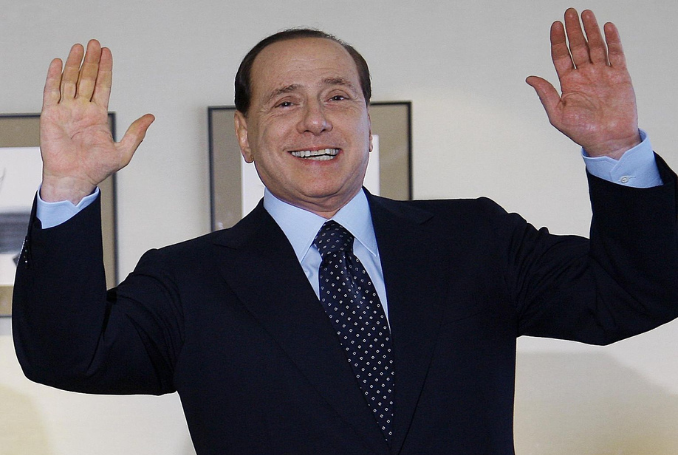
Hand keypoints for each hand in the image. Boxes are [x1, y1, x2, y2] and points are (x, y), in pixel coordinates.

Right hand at [40, 39, 153, 202]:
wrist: (74, 179)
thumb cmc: (96, 169)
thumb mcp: (123, 151)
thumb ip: (137, 133)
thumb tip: (151, 117)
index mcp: (98, 116)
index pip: (103, 86)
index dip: (105, 69)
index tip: (107, 52)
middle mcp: (82, 110)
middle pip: (86, 79)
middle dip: (91, 61)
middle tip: (94, 43)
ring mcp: (66, 111)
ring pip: (69, 81)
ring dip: (73, 63)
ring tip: (78, 46)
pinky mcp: (50, 115)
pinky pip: (51, 92)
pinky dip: (53, 76)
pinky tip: (57, 62)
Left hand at [526, 9, 638, 158]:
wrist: (609, 140)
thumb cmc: (582, 132)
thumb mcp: (558, 115)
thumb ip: (546, 94)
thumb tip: (529, 78)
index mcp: (568, 83)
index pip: (561, 56)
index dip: (557, 41)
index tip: (555, 25)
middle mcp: (584, 75)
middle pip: (578, 47)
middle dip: (574, 30)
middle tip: (570, 12)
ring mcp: (602, 74)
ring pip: (596, 47)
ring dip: (591, 30)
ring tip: (586, 14)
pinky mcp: (619, 76)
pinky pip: (616, 54)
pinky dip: (612, 40)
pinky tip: (607, 27)